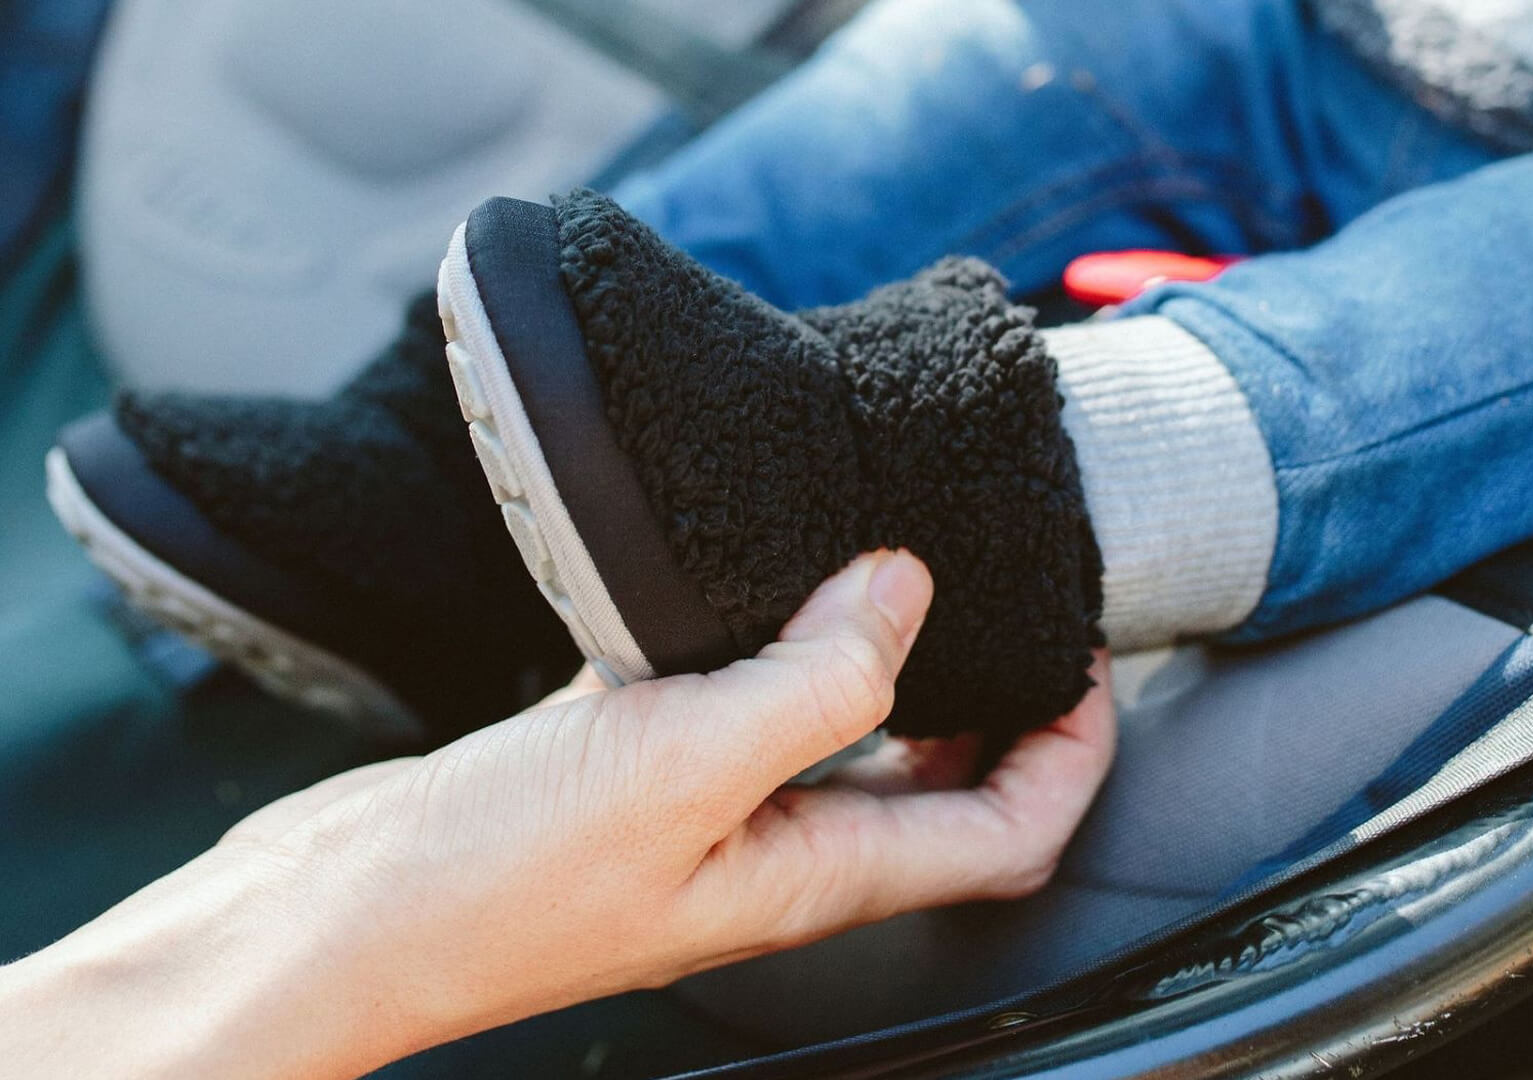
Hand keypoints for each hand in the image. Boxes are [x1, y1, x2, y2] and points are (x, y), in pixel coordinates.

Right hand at [0, 551, 1115, 1078]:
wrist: (335, 915)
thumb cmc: (492, 881)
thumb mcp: (680, 768)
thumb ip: (811, 682)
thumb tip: (905, 592)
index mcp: (817, 867)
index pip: (1007, 830)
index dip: (1071, 749)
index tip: (1089, 653)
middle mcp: (777, 844)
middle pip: (939, 783)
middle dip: (995, 696)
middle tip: (1014, 596)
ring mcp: (705, 805)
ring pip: (838, 730)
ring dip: (882, 655)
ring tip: (900, 563)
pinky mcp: (632, 763)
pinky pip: (735, 694)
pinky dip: (768, 635)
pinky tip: (756, 570)